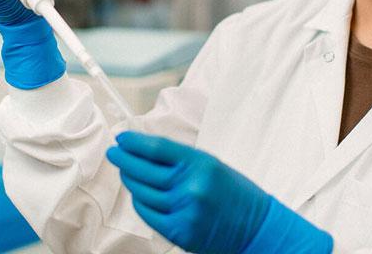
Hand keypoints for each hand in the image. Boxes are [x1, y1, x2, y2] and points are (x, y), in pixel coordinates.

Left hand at [107, 131, 332, 252]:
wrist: (256, 227)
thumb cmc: (235, 193)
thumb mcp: (213, 166)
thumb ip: (182, 160)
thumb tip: (146, 151)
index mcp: (201, 164)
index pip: (158, 149)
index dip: (135, 142)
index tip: (122, 138)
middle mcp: (191, 186)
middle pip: (145, 170)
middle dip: (125, 160)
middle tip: (114, 153)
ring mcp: (184, 211)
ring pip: (143, 193)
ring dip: (130, 181)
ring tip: (125, 172)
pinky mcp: (180, 232)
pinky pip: (149, 214)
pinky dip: (140, 203)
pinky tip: (138, 195)